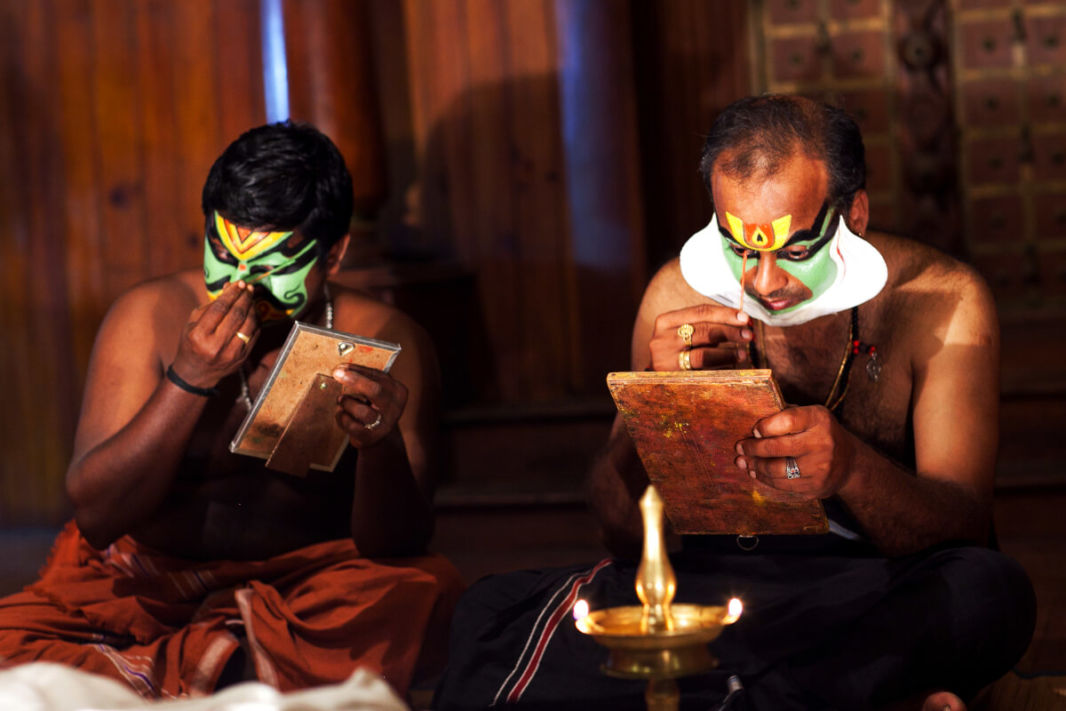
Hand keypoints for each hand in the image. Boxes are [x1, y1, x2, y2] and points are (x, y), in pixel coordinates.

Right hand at [171, 281, 257, 387]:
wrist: (196, 374)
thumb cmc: (192, 343)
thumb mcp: (193, 324)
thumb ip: (212, 305)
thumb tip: (231, 287)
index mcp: (199, 335)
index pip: (220, 308)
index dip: (232, 293)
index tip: (239, 283)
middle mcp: (216, 345)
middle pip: (236, 315)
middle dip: (244, 298)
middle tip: (248, 287)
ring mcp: (231, 353)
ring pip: (249, 324)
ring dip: (252, 308)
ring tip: (251, 298)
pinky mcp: (243, 358)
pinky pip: (254, 334)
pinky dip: (255, 321)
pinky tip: (253, 313)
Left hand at [331, 364, 407, 447]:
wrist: (381, 435)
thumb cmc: (375, 406)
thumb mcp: (376, 390)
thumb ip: (364, 378)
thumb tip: (341, 369)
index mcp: (398, 391)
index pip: (378, 376)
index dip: (358, 370)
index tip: (340, 367)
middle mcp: (395, 408)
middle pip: (375, 390)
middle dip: (355, 381)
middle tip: (337, 374)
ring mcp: (385, 424)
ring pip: (362, 411)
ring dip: (347, 403)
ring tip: (341, 400)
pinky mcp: (371, 437)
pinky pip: (352, 426)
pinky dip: (342, 417)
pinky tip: (341, 413)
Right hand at [648, 304, 752, 370]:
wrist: (656, 379)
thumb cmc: (676, 351)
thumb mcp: (682, 333)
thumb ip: (704, 325)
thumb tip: (740, 321)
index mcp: (665, 322)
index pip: (700, 312)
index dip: (725, 313)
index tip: (744, 318)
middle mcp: (662, 340)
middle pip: (703, 331)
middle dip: (730, 331)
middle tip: (749, 334)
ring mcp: (665, 361)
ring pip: (703, 354)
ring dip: (728, 352)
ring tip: (743, 352)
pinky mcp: (672, 378)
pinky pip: (701, 372)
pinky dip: (719, 367)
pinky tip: (731, 365)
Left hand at [733, 405, 856, 497]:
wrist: (850, 463)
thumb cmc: (820, 433)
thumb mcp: (811, 416)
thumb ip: (786, 416)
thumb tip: (752, 423)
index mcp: (819, 420)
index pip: (786, 420)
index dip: (765, 426)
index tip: (753, 430)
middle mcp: (823, 443)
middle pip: (777, 447)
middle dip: (753, 448)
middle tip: (739, 447)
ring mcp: (820, 468)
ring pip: (777, 470)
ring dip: (755, 466)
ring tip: (743, 462)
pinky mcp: (815, 487)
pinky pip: (783, 485)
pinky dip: (765, 479)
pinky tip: (756, 473)